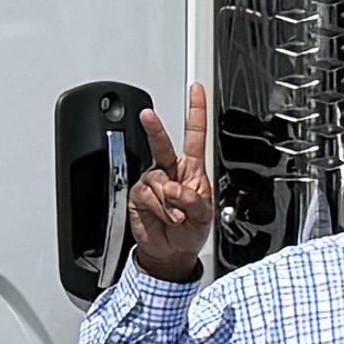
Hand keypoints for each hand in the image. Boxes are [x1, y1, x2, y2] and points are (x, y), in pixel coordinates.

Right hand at [125, 86, 219, 280]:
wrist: (170, 253)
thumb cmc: (190, 232)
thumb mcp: (204, 216)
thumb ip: (193, 199)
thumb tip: (175, 188)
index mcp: (192, 170)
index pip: (195, 135)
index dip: (196, 112)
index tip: (195, 91)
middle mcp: (171, 171)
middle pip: (163, 144)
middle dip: (155, 129)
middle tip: (147, 115)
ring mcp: (154, 183)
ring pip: (158, 180)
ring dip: (169, 202)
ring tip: (176, 217)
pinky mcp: (139, 195)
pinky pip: (148, 195)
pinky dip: (159, 209)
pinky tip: (165, 217)